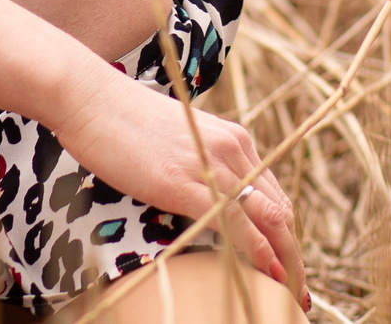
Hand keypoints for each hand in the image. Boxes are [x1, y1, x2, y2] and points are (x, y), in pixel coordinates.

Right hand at [50, 62, 308, 309]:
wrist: (91, 98)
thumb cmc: (122, 121)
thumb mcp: (175, 142)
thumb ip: (198, 164)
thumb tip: (203, 195)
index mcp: (232, 139)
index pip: (274, 196)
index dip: (286, 235)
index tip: (289, 266)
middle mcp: (233, 149)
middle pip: (280, 211)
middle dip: (293, 254)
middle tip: (300, 291)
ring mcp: (212, 165)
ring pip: (269, 219)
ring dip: (286, 260)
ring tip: (292, 293)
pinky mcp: (188, 183)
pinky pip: (238, 224)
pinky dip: (259, 252)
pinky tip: (269, 273)